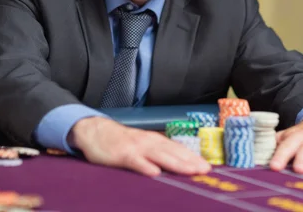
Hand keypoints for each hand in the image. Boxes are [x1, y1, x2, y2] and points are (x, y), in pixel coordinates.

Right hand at [68, 116, 210, 176]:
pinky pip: (135, 161)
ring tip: (190, 171)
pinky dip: (145, 166)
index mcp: (154, 141)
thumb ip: (157, 153)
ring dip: (175, 163)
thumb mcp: (141, 144)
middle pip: (173, 152)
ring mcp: (135, 147)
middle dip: (190, 161)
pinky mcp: (121, 154)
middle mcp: (148, 142)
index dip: (193, 157)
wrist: (95, 130)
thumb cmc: (120, 141)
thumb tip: (178, 164)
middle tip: (205, 170)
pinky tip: (154, 173)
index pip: (178, 149)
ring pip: (159, 155)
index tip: (208, 167)